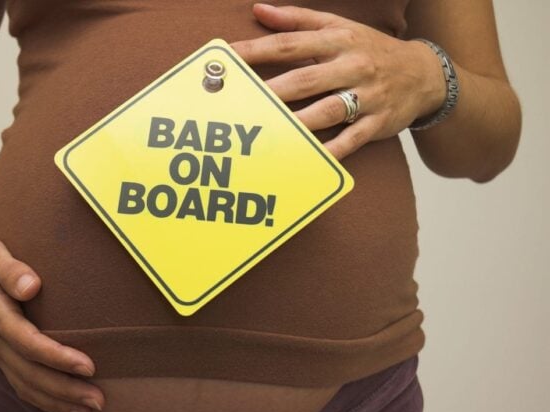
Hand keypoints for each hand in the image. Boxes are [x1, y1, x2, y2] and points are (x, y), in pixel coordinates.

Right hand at [0, 234, 104, 411]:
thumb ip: (10, 269)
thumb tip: (32, 286)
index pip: (27, 342)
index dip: (57, 357)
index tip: (88, 366)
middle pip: (30, 374)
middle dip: (65, 390)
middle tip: (100, 400)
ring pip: (26, 385)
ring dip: (59, 402)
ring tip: (92, 411)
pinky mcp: (1, 355)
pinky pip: (21, 384)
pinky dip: (45, 401)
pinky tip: (68, 409)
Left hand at [230, 3, 446, 159]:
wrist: (424, 74)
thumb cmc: (370, 50)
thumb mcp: (339, 27)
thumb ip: (298, 20)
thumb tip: (260, 10)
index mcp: (338, 40)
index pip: (290, 43)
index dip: (257, 50)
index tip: (228, 59)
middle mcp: (352, 65)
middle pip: (305, 79)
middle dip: (272, 91)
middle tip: (242, 102)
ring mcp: (366, 96)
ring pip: (327, 110)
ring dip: (297, 122)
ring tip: (268, 132)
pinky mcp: (378, 123)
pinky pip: (351, 139)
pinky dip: (331, 150)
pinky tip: (308, 157)